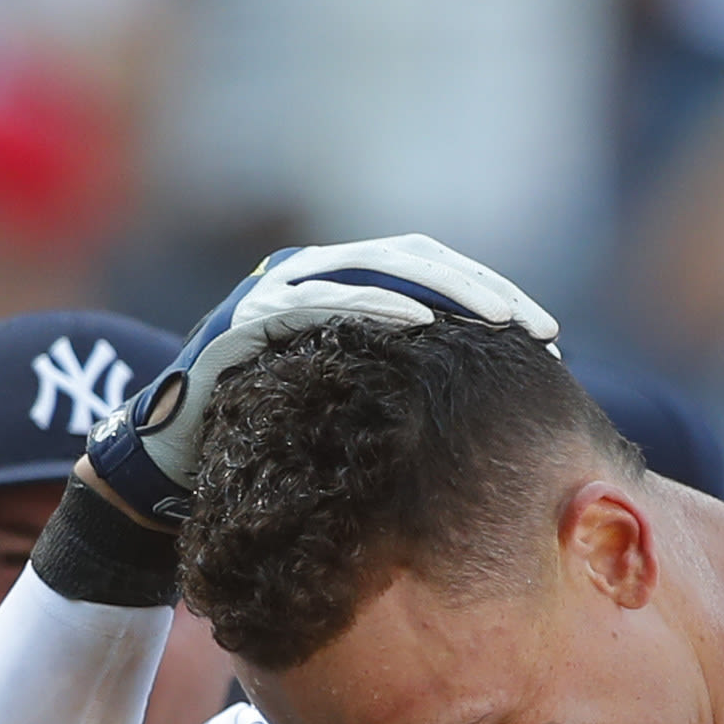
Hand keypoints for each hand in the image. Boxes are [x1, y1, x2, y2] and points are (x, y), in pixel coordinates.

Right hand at [89, 235, 560, 526]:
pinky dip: (371, 302)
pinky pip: (317, 296)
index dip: (490, 293)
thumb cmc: (276, 444)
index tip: (547, 333)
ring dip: (440, 287)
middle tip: (533, 325)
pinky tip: (419, 322)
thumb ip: (407, 389)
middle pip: (412, 257)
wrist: (176, 466)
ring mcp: (276, 288)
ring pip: (372, 265)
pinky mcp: (247, 315)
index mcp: (344, 286)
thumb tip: (498, 410)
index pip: (430, 270)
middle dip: (478, 288)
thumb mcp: (357, 409)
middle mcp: (311, 273)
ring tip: (493, 318)